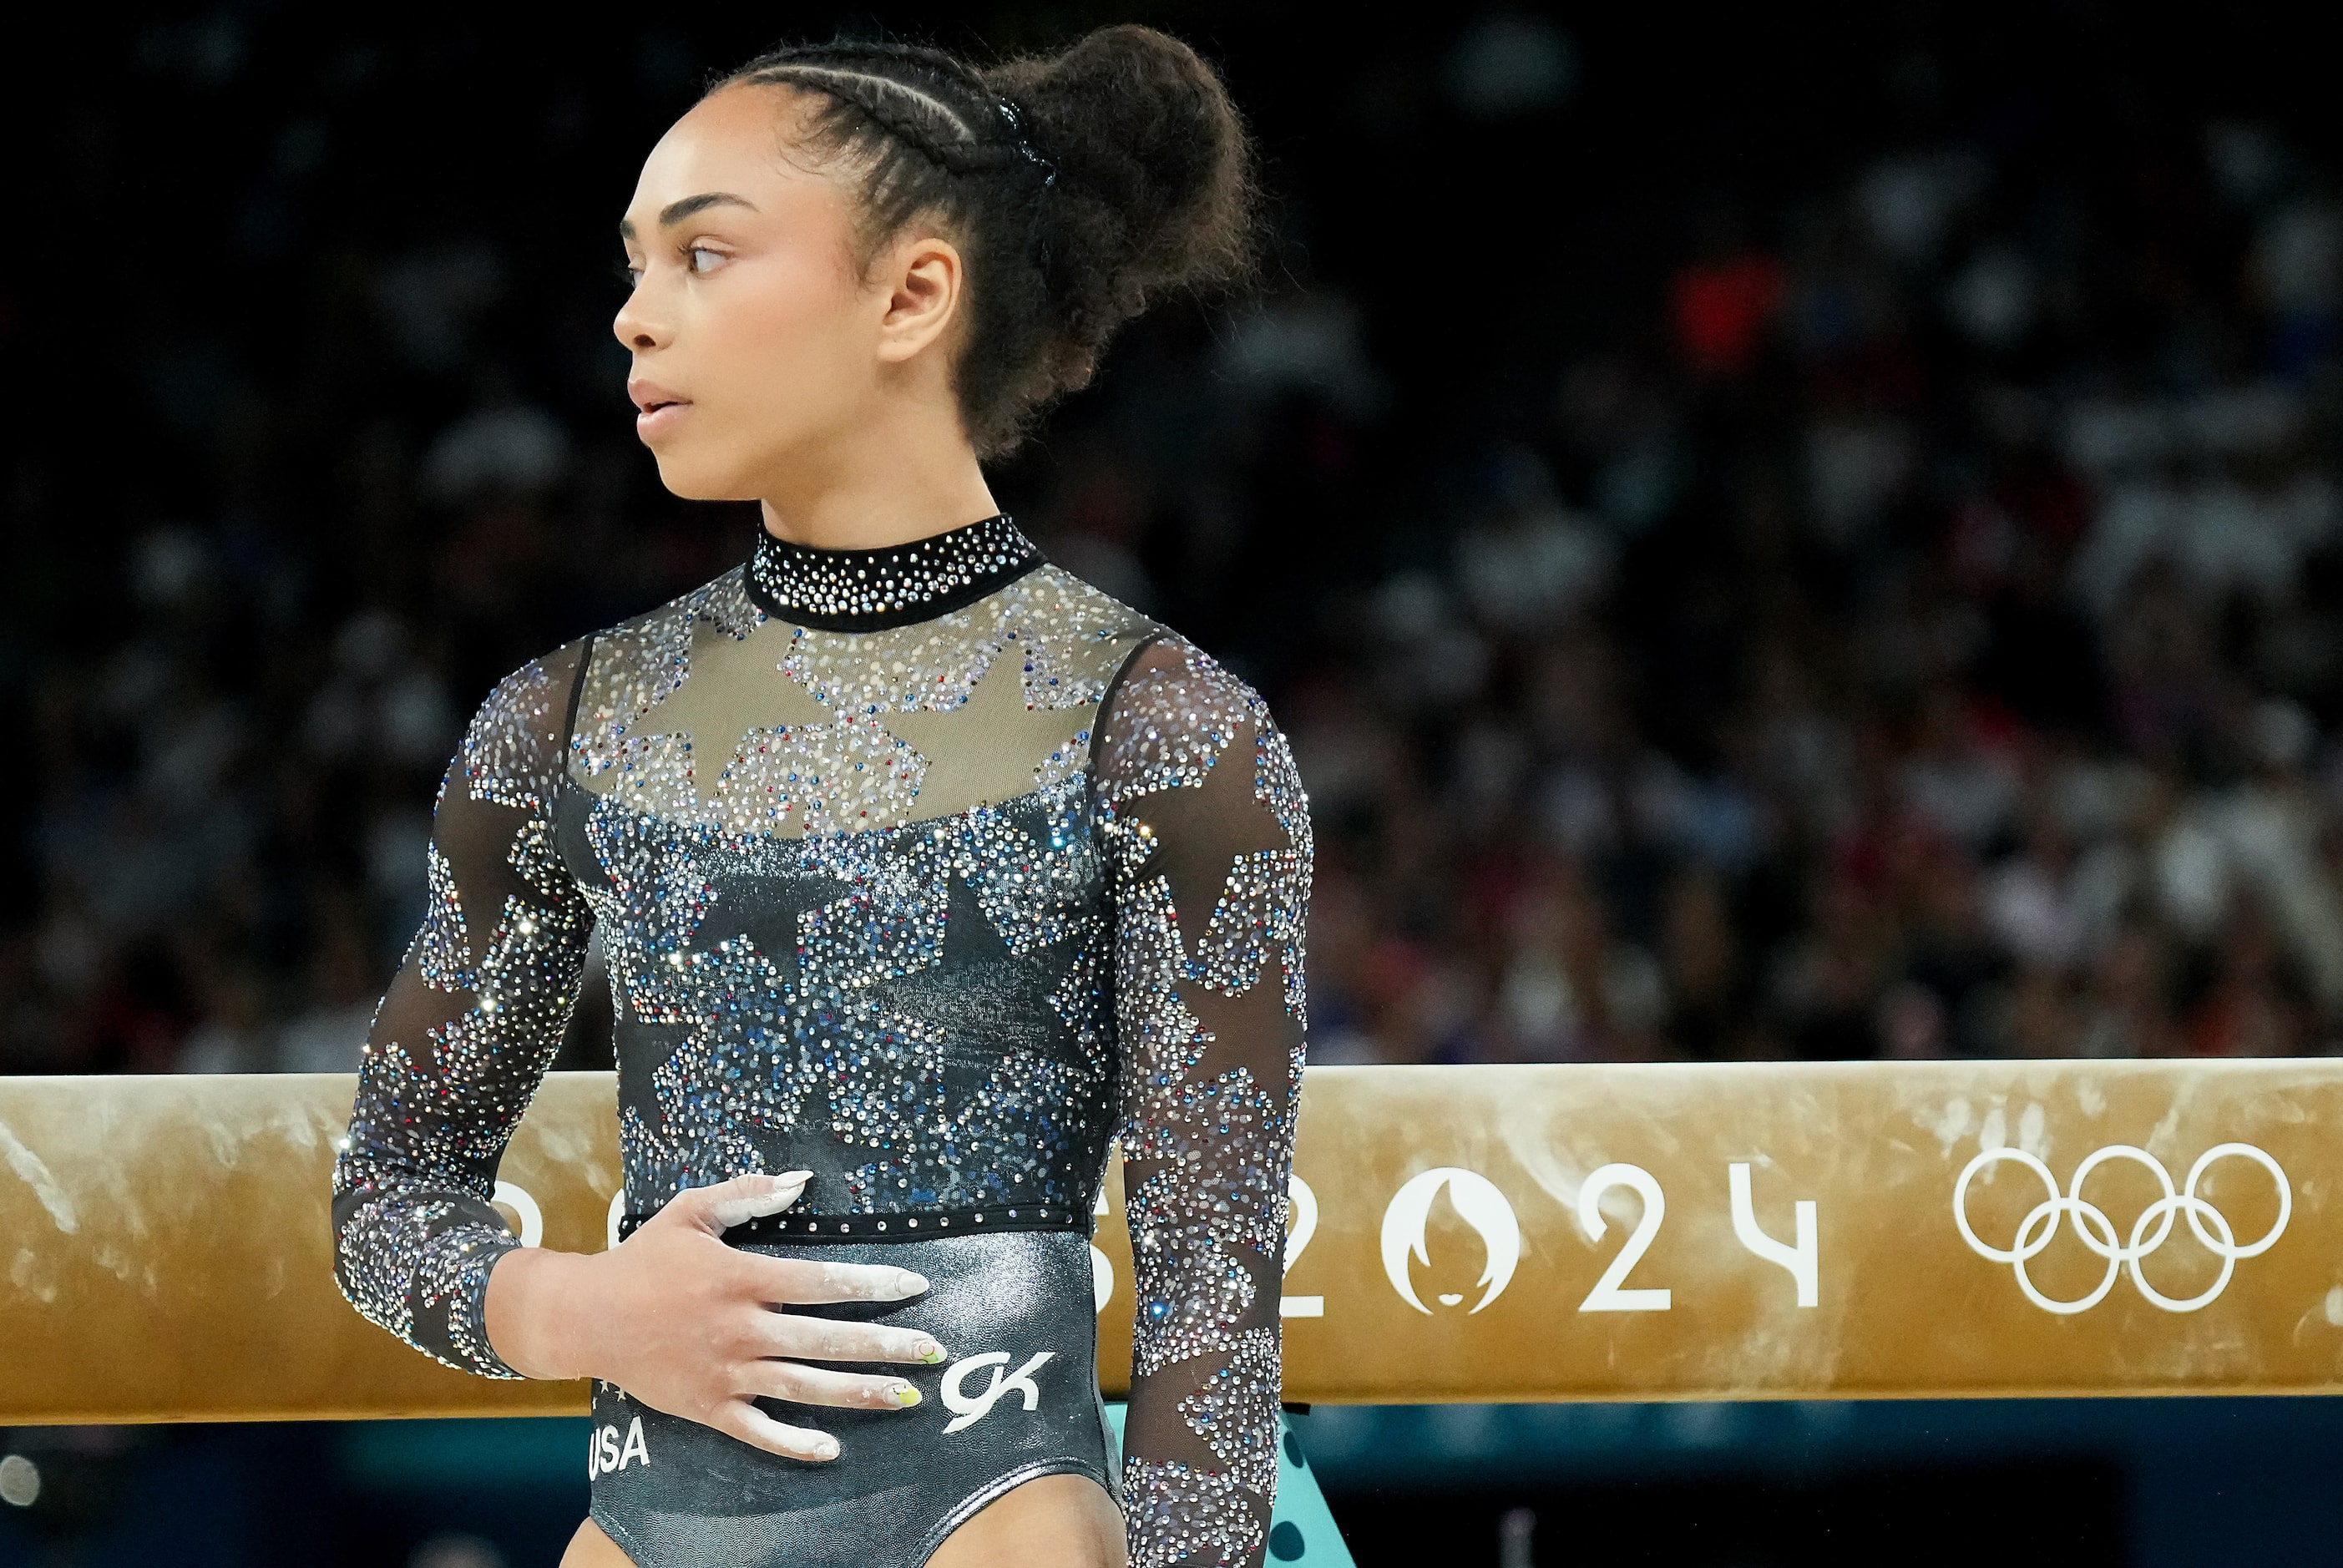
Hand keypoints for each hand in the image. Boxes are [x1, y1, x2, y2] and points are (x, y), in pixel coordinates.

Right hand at [484, 1171, 945, 1460]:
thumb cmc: (644, 1259)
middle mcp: (740, 1328)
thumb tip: (802, 1180)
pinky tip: (831, 1448)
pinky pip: (758, 1431)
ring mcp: (726, 1372)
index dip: (873, 1284)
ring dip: (858, 1394)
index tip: (916, 1287)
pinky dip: (794, 1443)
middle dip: (885, 1345)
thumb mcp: (691, 1211)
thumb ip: (748, 1193)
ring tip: (904, 1395)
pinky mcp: (708, 1407)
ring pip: (804, 1388)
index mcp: (741, 1277)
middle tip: (932, 1350)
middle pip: (826, 1339)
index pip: (822, 1282)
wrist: (585, 1316)